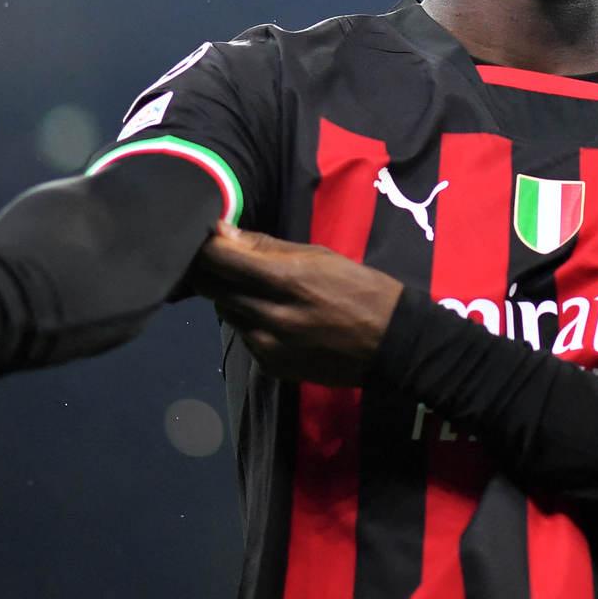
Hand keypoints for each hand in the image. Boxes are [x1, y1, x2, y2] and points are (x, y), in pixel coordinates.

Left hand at [191, 226, 402, 385]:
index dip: (206, 246)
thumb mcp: (319, 256)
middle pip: (212, 288)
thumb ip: (267, 247)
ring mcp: (269, 345)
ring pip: (226, 313)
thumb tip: (223, 232)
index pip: (219, 260)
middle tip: (224, 261)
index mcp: (285, 280)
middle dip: (212, 272)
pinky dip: (250, 323)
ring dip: (232, 298)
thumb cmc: (359, 288)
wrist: (392, 342)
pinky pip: (244, 337)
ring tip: (256, 289)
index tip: (208, 238)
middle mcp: (271, 316)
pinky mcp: (272, 366)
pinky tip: (274, 317)